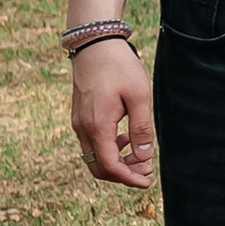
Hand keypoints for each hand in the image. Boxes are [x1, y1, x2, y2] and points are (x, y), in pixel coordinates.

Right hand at [71, 37, 156, 188]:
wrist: (95, 44)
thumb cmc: (120, 67)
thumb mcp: (139, 96)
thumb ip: (142, 128)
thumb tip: (144, 156)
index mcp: (97, 126)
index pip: (110, 166)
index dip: (128, 178)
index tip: (147, 182)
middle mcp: (83, 128)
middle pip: (99, 168)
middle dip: (123, 174)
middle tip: (147, 170)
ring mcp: (78, 122)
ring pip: (94, 157)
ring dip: (116, 162)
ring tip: (140, 154)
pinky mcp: (79, 116)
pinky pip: (91, 143)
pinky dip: (108, 149)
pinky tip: (126, 138)